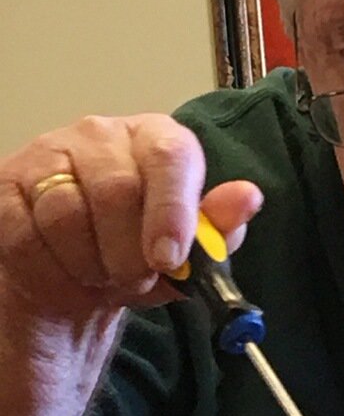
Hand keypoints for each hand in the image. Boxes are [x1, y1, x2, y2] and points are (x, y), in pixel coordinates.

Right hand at [0, 114, 261, 318]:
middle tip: (136, 280)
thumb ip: (219, 228)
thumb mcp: (187, 255)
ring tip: (101, 275)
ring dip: (90, 265)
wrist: (77, 281)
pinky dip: (52, 269)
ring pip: (67, 214)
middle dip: (129, 254)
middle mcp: (101, 133)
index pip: (170, 155)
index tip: (169, 258)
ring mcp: (47, 154)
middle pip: (117, 190)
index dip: (172, 210)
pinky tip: (65, 272)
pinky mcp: (5, 185)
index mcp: (156, 139)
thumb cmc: (138, 257)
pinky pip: (26, 234)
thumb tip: (247, 197)